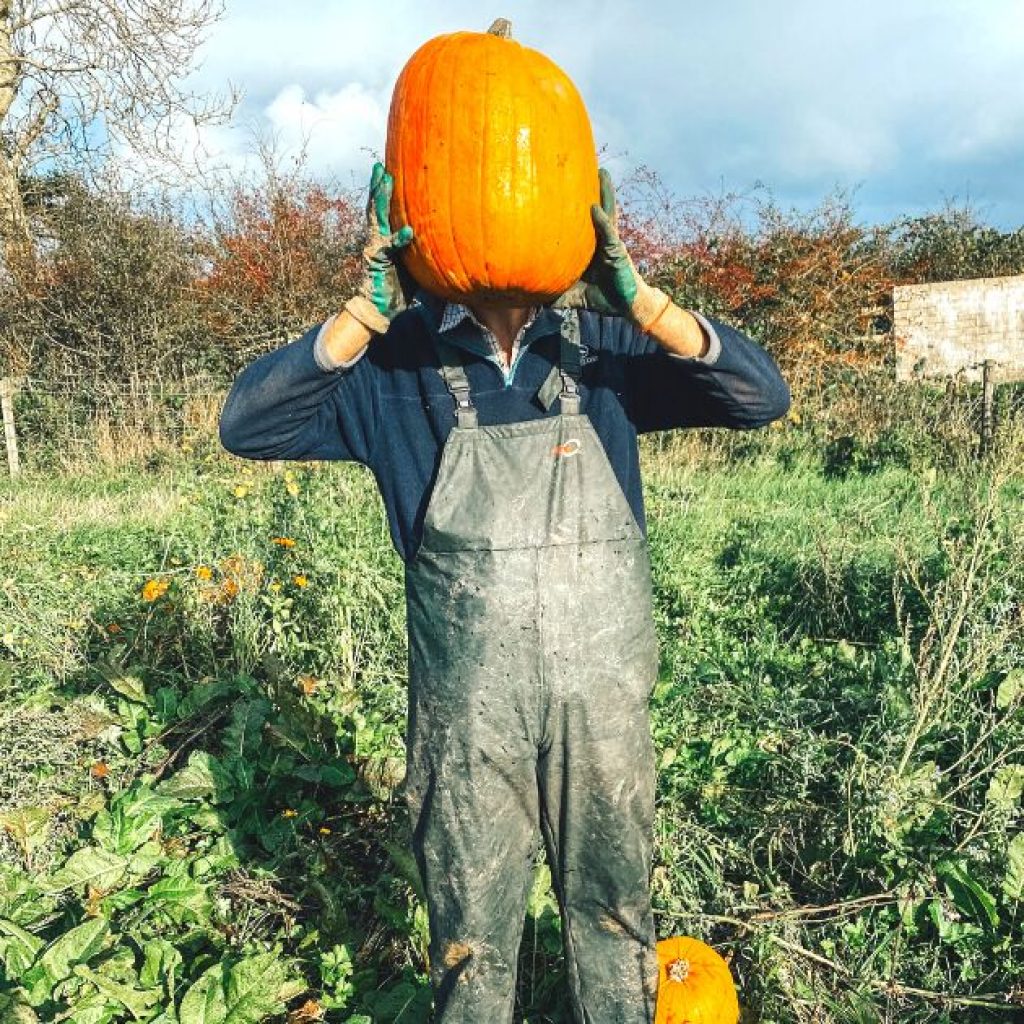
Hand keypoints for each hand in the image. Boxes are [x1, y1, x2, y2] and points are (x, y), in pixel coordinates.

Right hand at [343, 162, 415, 334]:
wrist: (380, 308)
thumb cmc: (400, 287)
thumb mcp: (415, 265)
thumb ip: (426, 251)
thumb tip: (452, 243)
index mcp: (386, 238)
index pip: (387, 210)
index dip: (387, 192)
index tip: (393, 170)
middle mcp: (378, 239)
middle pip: (377, 207)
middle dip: (379, 186)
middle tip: (382, 165)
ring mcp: (376, 248)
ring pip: (377, 218)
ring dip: (382, 198)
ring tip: (387, 179)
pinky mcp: (378, 262)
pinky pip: (389, 247)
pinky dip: (399, 239)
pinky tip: (409, 232)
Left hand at [554, 168, 670, 330]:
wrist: (625, 306)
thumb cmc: (602, 297)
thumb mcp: (573, 295)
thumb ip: (555, 294)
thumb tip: (533, 300)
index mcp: (590, 246)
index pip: (580, 222)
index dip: (574, 205)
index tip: (561, 186)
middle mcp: (601, 239)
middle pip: (595, 208)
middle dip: (592, 189)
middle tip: (584, 165)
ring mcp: (611, 242)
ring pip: (607, 212)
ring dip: (604, 193)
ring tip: (601, 172)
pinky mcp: (617, 251)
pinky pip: (609, 232)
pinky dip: (602, 219)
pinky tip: (594, 207)